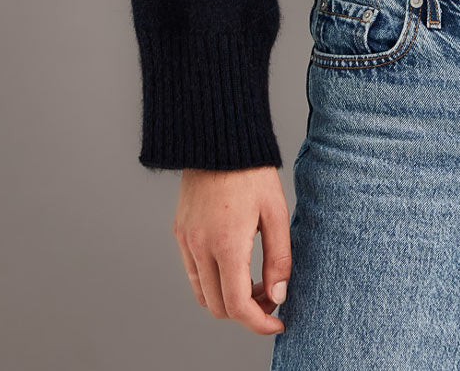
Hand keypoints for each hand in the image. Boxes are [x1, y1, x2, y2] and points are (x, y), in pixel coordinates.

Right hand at [172, 165, 290, 336]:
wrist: (218, 138)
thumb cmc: (251, 171)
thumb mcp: (275, 212)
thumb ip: (279, 258)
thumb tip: (279, 295)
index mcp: (226, 244)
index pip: (238, 305)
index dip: (259, 322)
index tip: (278, 321)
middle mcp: (199, 247)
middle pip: (219, 307)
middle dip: (247, 311)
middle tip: (272, 295)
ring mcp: (186, 241)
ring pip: (203, 295)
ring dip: (228, 299)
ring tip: (255, 281)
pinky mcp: (180, 232)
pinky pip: (193, 273)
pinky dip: (213, 282)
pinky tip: (234, 265)